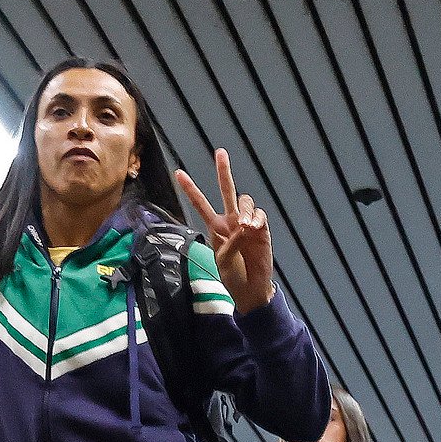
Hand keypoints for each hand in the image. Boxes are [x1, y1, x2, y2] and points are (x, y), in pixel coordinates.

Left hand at [175, 148, 273, 312]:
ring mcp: (247, 223)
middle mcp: (231, 221)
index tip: (178, 173)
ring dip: (244, 209)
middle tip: (220, 152)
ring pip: (245, 200)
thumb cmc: (233, 276)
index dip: (190, 189)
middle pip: (227, 190)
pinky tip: (252, 228)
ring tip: (245, 226)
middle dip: (223, 171)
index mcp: (215, 227)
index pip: (201, 204)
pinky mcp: (262, 229)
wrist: (251, 289)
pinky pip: (259, 215)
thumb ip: (230, 241)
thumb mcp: (223, 260)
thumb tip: (244, 226)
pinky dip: (256, 218)